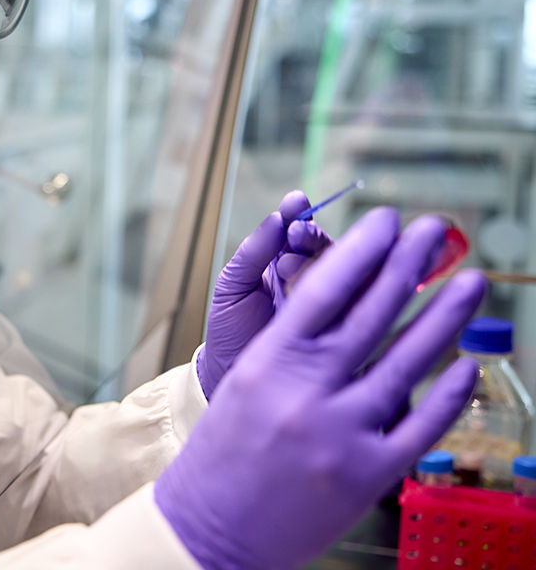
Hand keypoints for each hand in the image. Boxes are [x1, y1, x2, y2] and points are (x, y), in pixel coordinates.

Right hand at [156, 208, 484, 569]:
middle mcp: (306, 390)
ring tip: (471, 281)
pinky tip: (466, 364)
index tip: (385, 220)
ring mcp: (341, 432)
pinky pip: (421, 424)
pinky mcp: (369, 473)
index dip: (360, 249)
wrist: (209, 529)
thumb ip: (291, 346)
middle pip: (371, 313)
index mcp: (268, 361)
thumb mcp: (245, 383)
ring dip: (445, 316)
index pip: (325, 289)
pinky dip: (448, 392)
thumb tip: (346, 306)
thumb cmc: (222, 453)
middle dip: (408, 264)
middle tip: (433, 230)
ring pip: (408, 361)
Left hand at [198, 190, 330, 398]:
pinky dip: (349, 291)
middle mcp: (311, 277)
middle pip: (325, 245)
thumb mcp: (233, 288)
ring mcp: (330, 302)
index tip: (295, 203)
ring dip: (323, 262)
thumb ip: (252, 254)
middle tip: (297, 234)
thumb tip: (275, 219)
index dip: (300, 214)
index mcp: (283, 261)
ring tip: (292, 265)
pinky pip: (355, 303)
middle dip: (311, 235)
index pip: (300, 229)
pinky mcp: (343, 328)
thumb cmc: (230, 330)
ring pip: (343, 271)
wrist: (229, 381)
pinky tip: (337, 288)